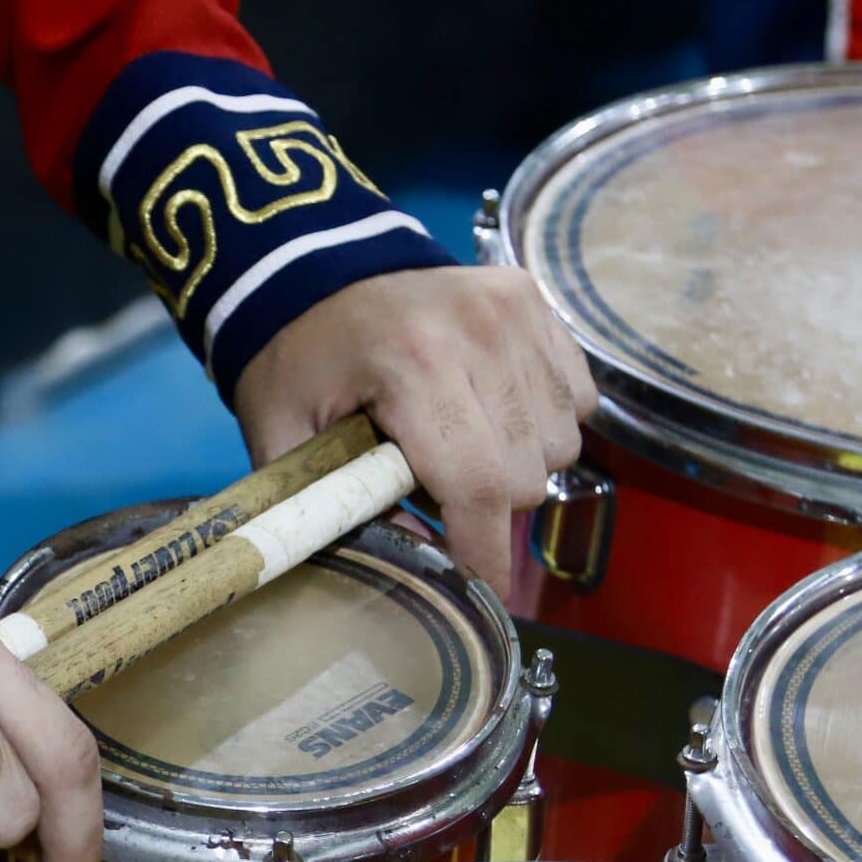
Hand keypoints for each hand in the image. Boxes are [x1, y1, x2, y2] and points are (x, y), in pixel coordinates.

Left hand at [231, 266, 597, 580]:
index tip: (480, 595)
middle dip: (488, 508)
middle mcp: (480, 331)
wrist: (316, 266)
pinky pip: (577, 400)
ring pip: (560, 444)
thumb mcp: (284, 435)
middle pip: (526, 475)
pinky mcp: (538, 302)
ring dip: (519, 466)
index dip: (484, 555)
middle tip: (437, 490)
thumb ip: (335, 508)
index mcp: (413, 363)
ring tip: (461, 443)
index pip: (478, 485)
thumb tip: (415, 562)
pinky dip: (542, 422)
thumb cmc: (299, 358)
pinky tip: (491, 411)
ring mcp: (517, 312)